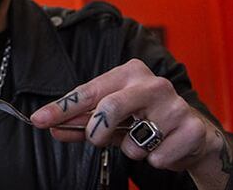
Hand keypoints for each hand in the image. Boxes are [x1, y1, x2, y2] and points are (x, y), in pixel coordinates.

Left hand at [30, 59, 222, 173]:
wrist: (193, 135)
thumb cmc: (146, 120)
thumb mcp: (111, 119)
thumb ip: (82, 122)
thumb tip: (52, 127)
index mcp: (128, 73)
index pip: (88, 91)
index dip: (62, 108)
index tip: (39, 120)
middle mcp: (153, 83)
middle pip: (110, 107)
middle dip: (97, 132)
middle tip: (97, 139)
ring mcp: (175, 105)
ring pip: (134, 141)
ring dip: (131, 151)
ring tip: (143, 141)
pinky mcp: (192, 129)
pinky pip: (157, 157)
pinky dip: (154, 160)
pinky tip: (163, 148)